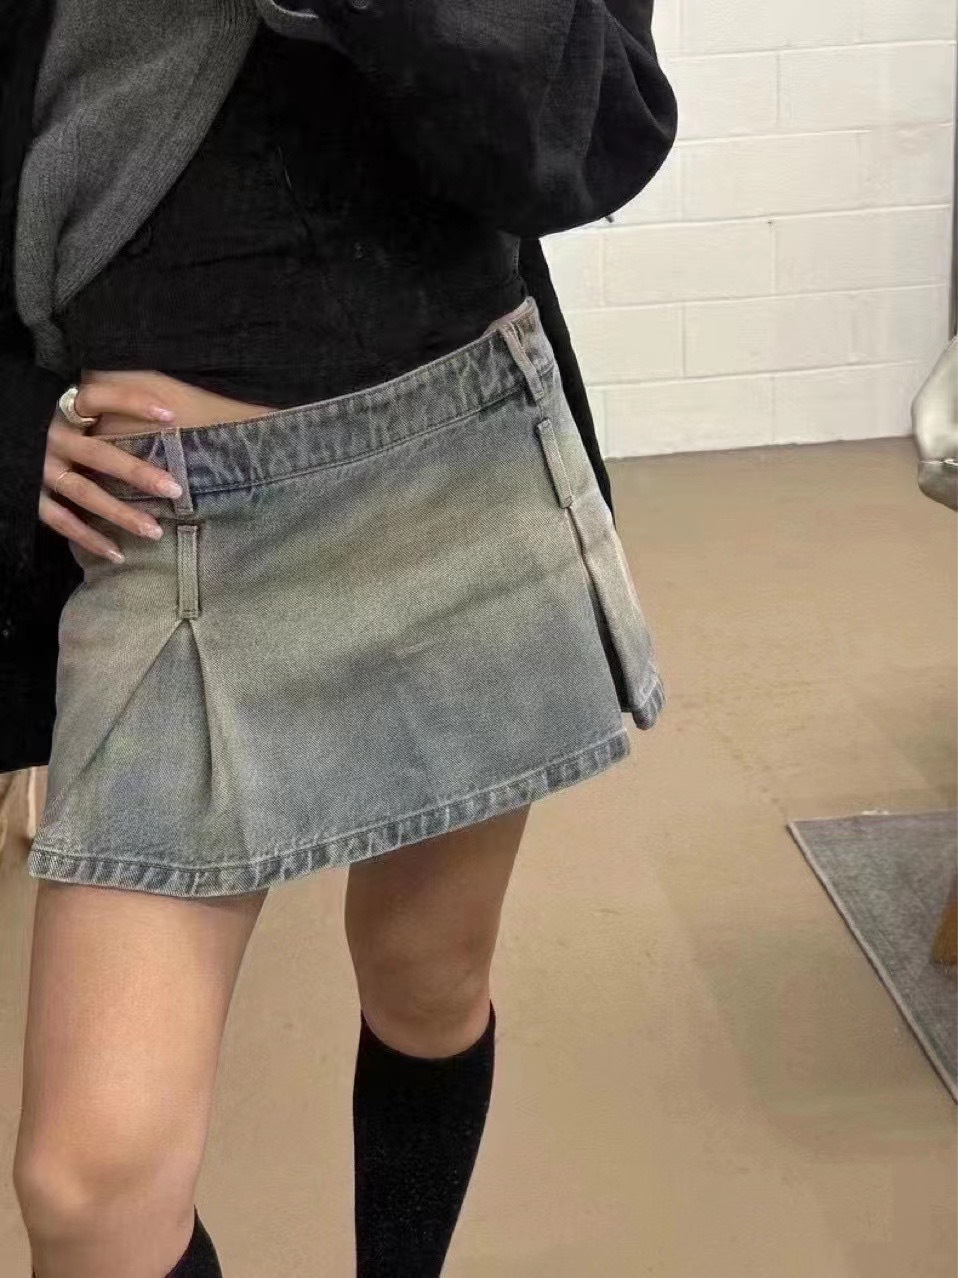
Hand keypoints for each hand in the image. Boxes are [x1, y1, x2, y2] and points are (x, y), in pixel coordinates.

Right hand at [38, 385, 184, 562]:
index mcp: (60, 407)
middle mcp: (50, 437)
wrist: (0, 434)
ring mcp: (38, 467)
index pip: (99, 398)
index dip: (132, 403)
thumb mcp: (64, 403)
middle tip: (174, 490)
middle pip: (99, 455)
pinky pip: (61, 520)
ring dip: (120, 514)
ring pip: (84, 493)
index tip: (170, 415)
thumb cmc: (44, 418)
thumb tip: (158, 403)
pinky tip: (117, 554)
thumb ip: (96, 403)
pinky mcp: (29, 494)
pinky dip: (89, 539)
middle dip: (138, 473)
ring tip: (154, 531)